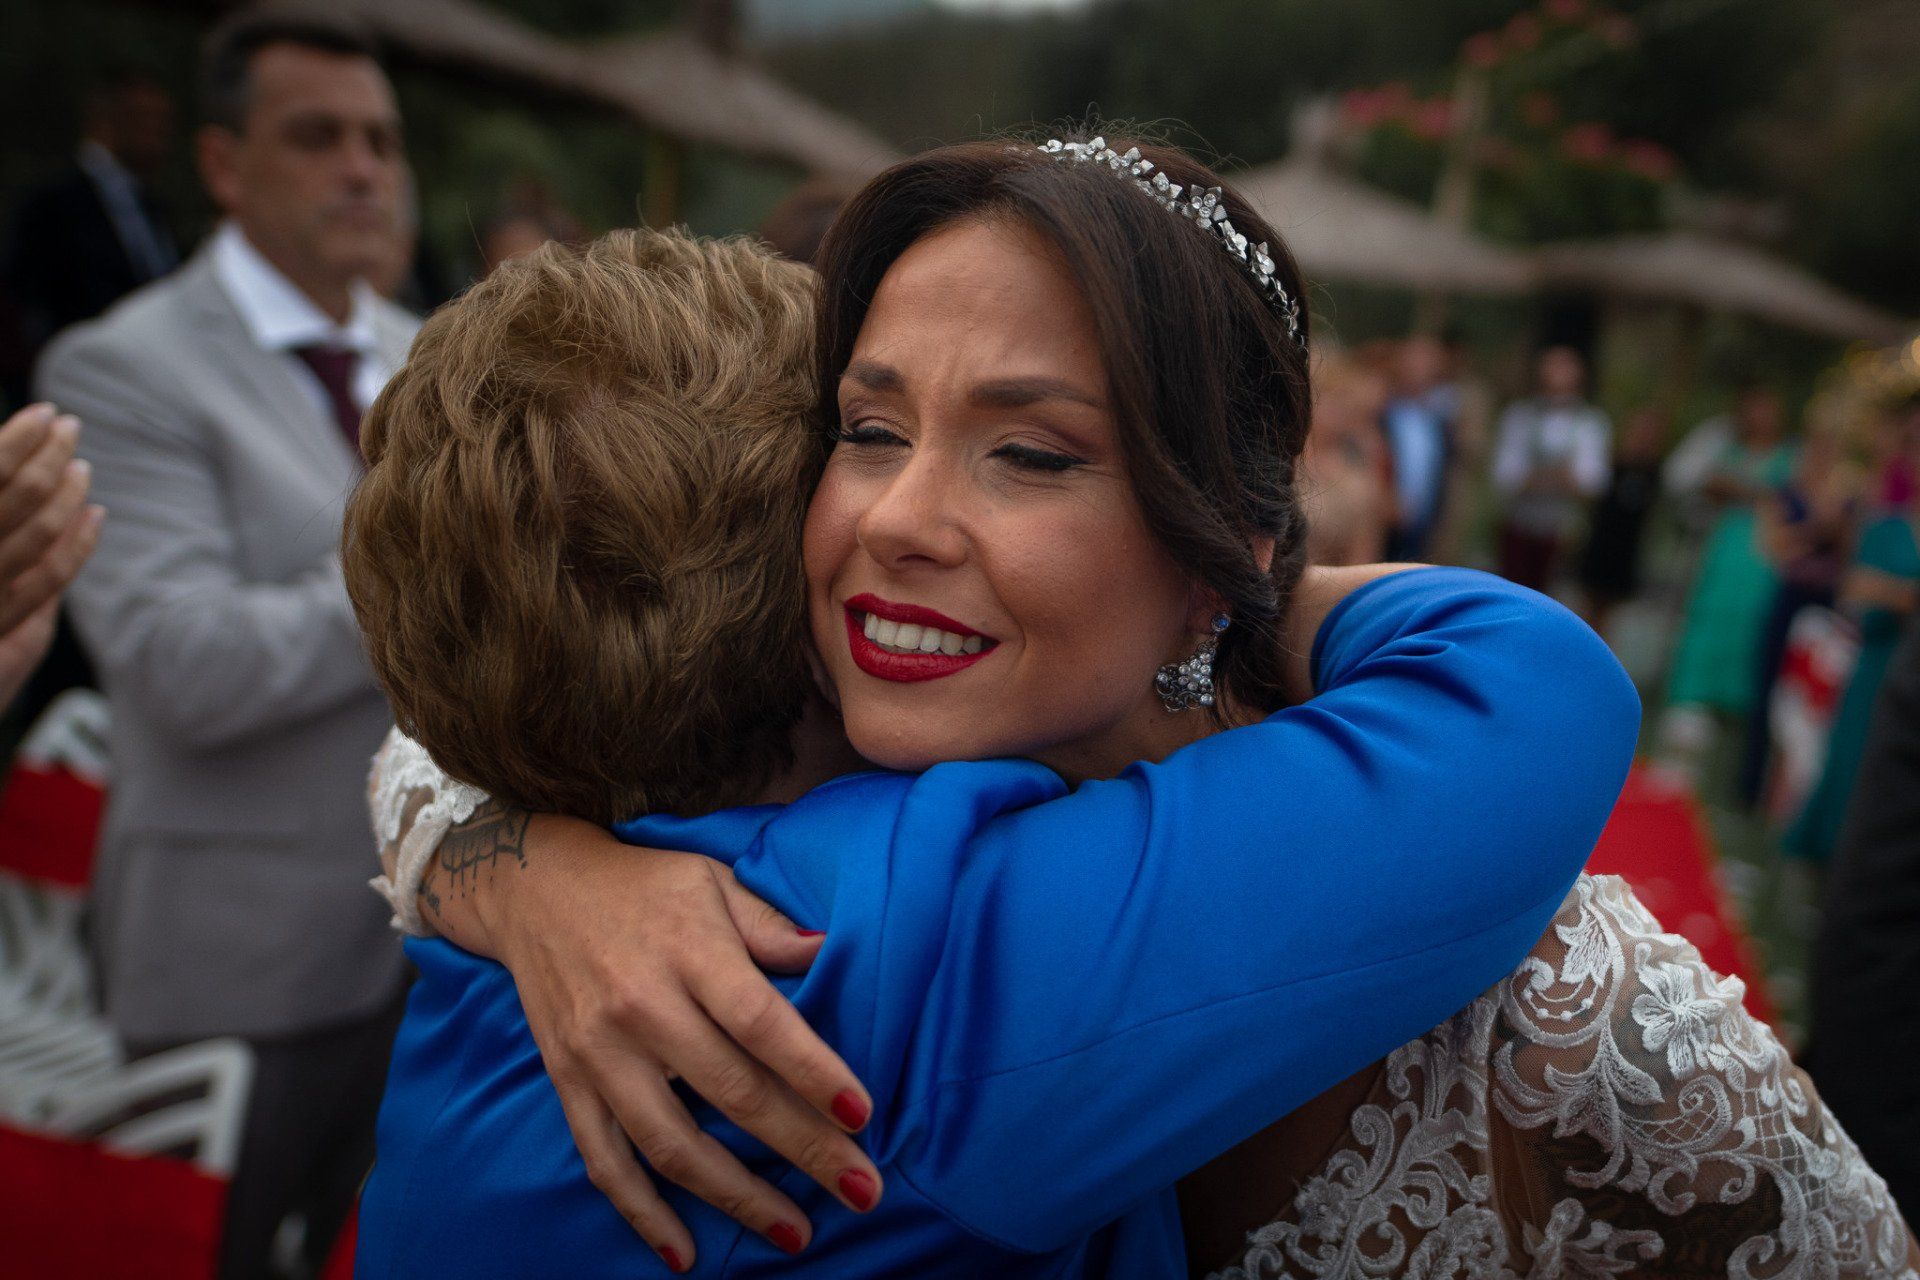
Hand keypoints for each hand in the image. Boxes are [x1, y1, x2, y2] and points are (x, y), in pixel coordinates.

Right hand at [0, 404, 103, 707]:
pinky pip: (48, 579)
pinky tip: (93, 516)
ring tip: (81, 464)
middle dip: (47, 454)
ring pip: (37, 530)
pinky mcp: (1, 626)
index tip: (42, 414)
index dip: (16, 440)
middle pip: (17, 494)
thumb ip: (7, 534)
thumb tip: (25, 481)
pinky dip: (77, 544)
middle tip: (70, 425)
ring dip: (66, 493)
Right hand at [471, 817, 881, 1270]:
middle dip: (802, 1149)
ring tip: (794, 1233)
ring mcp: (599, 1053)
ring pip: (672, 1143)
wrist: (534, 889)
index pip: (760, 1023)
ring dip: (736, 1196)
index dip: (813, 1072)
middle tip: (861, 1191)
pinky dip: (642, 1213)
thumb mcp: (713, 881)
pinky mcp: (568, 1082)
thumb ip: (770, 925)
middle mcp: (642, 1008)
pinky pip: (605, 1160)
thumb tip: (831, 951)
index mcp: (688, 953)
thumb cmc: (645, 887)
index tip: (862, 1115)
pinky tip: (683, 1254)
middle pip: (731, 1093)